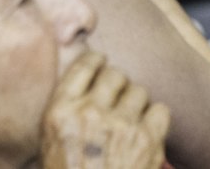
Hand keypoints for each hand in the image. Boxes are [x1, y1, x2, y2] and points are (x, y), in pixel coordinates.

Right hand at [40, 54, 170, 168]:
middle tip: (116, 103)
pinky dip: (155, 120)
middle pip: (115, 74)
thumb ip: (66, 113)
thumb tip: (88, 85)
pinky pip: (160, 109)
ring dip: (135, 104)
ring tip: (128, 124)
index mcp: (60, 113)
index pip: (85, 65)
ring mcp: (121, 125)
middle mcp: (90, 113)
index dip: (97, 62)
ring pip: (138, 91)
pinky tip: (145, 133)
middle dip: (117, 86)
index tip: (101, 64)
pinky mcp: (148, 140)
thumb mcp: (50, 147)